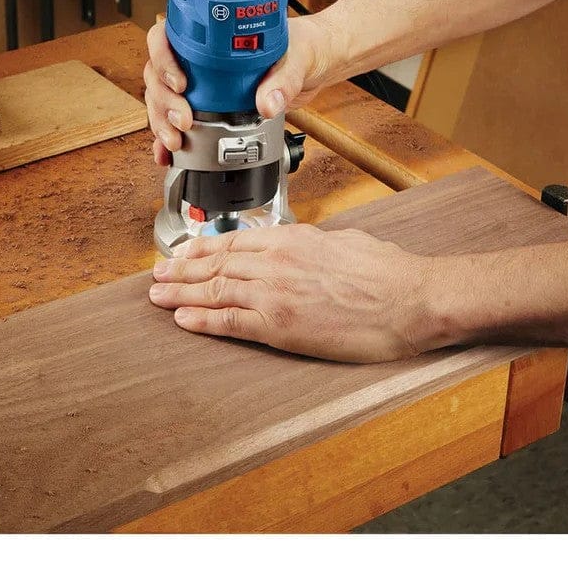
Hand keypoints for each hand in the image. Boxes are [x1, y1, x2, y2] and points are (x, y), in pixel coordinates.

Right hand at [143, 15, 335, 165]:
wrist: (316, 64)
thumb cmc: (303, 47)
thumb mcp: (296, 59)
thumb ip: (283, 79)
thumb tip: (267, 103)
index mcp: (212, 37)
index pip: (166, 38)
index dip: (163, 60)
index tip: (180, 84)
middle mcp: (199, 59)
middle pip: (158, 75)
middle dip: (163, 102)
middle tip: (183, 121)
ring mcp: (201, 84)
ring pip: (163, 100)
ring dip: (162, 122)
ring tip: (175, 142)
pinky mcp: (210, 107)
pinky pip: (180, 121)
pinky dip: (169, 139)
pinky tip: (167, 154)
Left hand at [148, 224, 443, 362]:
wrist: (410, 298)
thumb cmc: (386, 271)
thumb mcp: (343, 241)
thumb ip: (311, 243)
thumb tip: (298, 244)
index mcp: (292, 239)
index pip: (233, 242)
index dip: (201, 248)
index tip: (182, 253)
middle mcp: (276, 262)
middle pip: (216, 265)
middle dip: (182, 270)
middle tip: (157, 274)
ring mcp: (275, 294)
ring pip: (215, 290)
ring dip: (181, 293)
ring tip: (158, 295)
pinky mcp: (282, 326)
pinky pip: (231, 322)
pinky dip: (203, 320)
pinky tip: (183, 319)